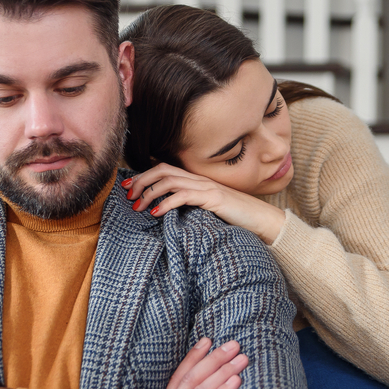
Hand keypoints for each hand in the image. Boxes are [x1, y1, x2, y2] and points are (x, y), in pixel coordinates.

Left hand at [122, 164, 285, 244]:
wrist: (261, 220)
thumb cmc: (234, 218)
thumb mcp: (206, 210)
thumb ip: (188, 206)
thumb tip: (164, 212)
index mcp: (196, 180)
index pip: (164, 169)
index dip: (143, 175)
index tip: (128, 187)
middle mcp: (199, 179)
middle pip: (162, 170)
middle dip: (141, 181)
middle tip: (128, 196)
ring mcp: (206, 187)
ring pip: (170, 180)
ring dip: (150, 192)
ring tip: (138, 206)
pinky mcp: (213, 198)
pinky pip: (184, 195)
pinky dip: (166, 203)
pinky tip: (156, 213)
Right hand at [163, 338, 247, 388]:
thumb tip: (209, 368)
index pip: (178, 376)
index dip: (192, 356)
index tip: (207, 340)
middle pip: (192, 378)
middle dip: (214, 359)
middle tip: (234, 346)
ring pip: (202, 388)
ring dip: (223, 371)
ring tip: (241, 359)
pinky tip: (236, 380)